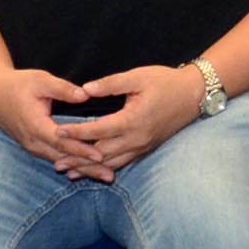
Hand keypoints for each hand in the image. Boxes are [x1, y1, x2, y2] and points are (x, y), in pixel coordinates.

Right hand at [0, 67, 106, 176]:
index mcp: (35, 126)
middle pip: (63, 158)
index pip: (62, 142)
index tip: (101, 155)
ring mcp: (32, 146)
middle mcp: (33, 141)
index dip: (82, 149)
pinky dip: (72, 163)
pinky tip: (88, 168)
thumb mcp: (41, 81)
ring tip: (104, 175)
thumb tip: (85, 95)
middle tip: (110, 176)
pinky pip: (55, 158)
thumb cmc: (18, 84)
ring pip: (60, 161)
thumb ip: (63, 89)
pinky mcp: (34, 146)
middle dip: (87, 168)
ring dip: (81, 169)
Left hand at [61, 61, 216, 170]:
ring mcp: (142, 146)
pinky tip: (94, 169)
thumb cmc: (166, 82)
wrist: (194, 94)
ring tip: (69, 172)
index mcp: (132, 120)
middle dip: (77, 158)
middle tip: (55, 161)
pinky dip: (105, 167)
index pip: (97, 130)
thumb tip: (84, 90)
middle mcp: (136, 138)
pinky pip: (123, 162)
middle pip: (100, 153)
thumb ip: (110, 84)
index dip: (76, 132)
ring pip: (111, 162)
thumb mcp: (138, 77)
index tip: (57, 132)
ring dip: (89, 168)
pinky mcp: (146, 147)